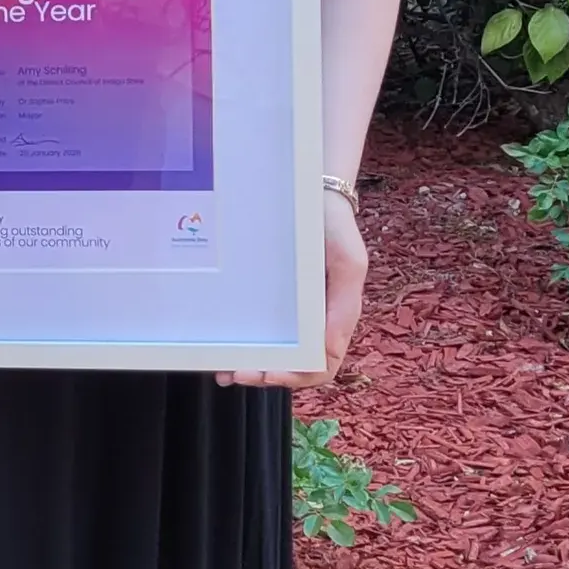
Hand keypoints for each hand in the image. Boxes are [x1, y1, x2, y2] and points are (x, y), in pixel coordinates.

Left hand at [218, 191, 367, 389]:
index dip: (295, 378)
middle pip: (290, 363)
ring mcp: (288, 307)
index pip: (319, 364)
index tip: (267, 376)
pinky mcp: (268, 293)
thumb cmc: (334, 227)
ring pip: (271, 349)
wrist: (312, 190)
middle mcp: (310, 318)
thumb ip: (344, 306)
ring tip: (220, 368)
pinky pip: (256, 324)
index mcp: (333, 317)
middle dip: (263, 375)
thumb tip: (328, 351)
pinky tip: (219, 344)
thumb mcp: (348, 263)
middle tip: (233, 373)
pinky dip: (241, 339)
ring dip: (248, 364)